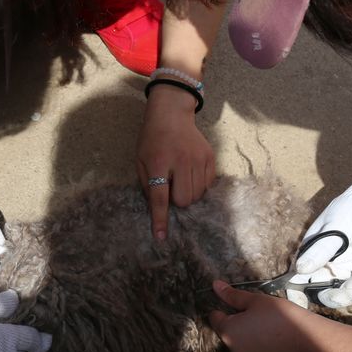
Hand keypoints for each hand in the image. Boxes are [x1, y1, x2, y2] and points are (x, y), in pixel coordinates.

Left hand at [136, 86, 214, 239]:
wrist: (171, 113)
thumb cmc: (151, 139)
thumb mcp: (140, 160)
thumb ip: (147, 185)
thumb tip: (158, 208)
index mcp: (158, 162)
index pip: (160, 197)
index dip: (160, 219)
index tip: (161, 237)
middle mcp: (181, 161)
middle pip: (184, 200)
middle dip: (176, 200)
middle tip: (170, 186)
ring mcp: (198, 158)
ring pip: (197, 195)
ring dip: (188, 194)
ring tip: (180, 178)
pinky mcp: (210, 157)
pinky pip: (208, 185)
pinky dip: (199, 186)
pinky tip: (190, 174)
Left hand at [209, 281, 315, 351]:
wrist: (309, 341)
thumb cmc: (279, 316)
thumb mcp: (255, 301)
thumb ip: (233, 295)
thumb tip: (215, 285)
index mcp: (228, 333)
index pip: (215, 319)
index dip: (224, 309)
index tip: (238, 304)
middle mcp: (234, 351)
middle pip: (230, 333)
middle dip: (238, 323)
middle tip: (257, 313)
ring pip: (243, 345)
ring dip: (249, 337)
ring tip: (268, 326)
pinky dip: (262, 348)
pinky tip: (276, 340)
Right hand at [286, 161, 351, 308]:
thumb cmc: (350, 212)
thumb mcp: (335, 229)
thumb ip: (320, 250)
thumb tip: (300, 269)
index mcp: (309, 254)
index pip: (296, 279)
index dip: (296, 294)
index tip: (302, 306)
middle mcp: (322, 265)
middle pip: (321, 292)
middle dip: (335, 295)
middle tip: (349, 289)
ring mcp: (340, 269)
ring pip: (342, 292)